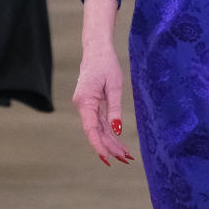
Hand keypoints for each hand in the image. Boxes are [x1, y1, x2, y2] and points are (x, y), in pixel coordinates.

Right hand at [72, 43, 134, 167]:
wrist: (96, 50)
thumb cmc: (106, 64)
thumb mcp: (114, 86)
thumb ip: (115, 109)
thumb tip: (117, 130)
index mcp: (85, 101)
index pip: (91, 129)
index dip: (99, 145)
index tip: (107, 158)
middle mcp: (82, 106)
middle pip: (95, 132)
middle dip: (110, 147)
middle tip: (126, 159)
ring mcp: (85, 106)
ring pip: (97, 129)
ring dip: (110, 142)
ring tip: (125, 155)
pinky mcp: (90, 104)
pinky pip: (98, 122)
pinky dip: (108, 132)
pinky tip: (118, 142)